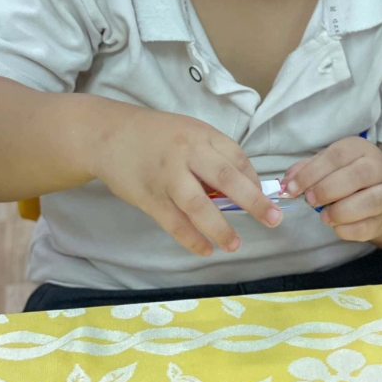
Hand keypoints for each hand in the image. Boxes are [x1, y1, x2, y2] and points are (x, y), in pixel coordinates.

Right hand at [89, 105, 281, 256]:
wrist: (107, 134)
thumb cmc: (154, 135)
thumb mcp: (188, 131)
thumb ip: (213, 154)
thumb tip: (245, 185)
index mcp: (200, 134)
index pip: (236, 157)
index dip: (254, 180)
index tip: (267, 197)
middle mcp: (186, 153)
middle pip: (225, 178)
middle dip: (253, 201)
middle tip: (274, 219)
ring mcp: (167, 177)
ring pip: (198, 205)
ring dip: (220, 227)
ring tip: (235, 244)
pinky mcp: (149, 197)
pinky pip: (174, 222)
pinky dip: (191, 239)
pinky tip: (206, 249)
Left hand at [281, 137, 381, 242]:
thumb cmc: (346, 174)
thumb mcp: (327, 163)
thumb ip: (305, 170)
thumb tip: (286, 184)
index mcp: (359, 149)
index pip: (336, 156)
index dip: (311, 173)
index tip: (292, 188)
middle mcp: (377, 169)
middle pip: (356, 176)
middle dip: (326, 190)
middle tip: (309, 200)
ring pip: (369, 202)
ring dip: (340, 211)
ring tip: (324, 216)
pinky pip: (367, 227)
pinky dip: (347, 229)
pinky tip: (335, 225)